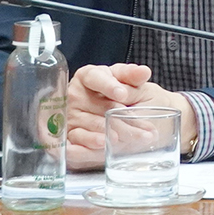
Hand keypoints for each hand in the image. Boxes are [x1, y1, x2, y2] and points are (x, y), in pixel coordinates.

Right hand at [63, 64, 194, 170]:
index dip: (108, 85)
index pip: (94, 77)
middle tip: (142, 125)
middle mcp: (76, 95)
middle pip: (97, 104)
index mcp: (89, 76)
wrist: (133, 122)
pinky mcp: (70, 136)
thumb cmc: (133, 98)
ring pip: (92, 123)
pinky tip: (103, 143)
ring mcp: (71, 116)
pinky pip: (77, 139)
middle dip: (120, 114)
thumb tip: (143, 72)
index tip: (123, 94)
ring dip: (113, 131)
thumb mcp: (136, 85)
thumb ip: (135, 79)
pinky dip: (91, 141)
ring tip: (134, 136)